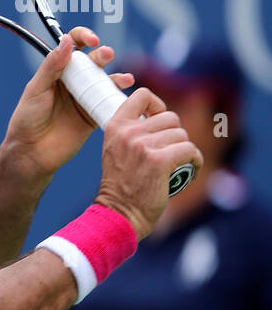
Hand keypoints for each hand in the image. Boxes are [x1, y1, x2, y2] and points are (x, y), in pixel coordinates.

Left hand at [1, 26, 130, 180]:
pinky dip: (120, 95)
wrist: (32, 152)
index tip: (91, 39)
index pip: (72, 46)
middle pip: (93, 61)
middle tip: (105, 55)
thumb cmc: (27, 120)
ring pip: (105, 80)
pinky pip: (110, 101)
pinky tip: (126, 90)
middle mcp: (72, 81)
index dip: (83, 37)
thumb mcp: (36, 90)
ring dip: (117, 76)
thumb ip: (51, 66)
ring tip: (124, 79)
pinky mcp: (94, 114)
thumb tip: (66, 41)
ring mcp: (85, 97)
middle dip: (102, 55)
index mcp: (56, 71)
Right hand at [95, 86, 203, 240]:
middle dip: (176, 136)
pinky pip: (190, 151)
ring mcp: (142, 146)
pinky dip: (195, 162)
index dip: (158, 106)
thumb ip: (130, 132)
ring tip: (178, 166)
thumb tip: (159, 116)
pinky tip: (189, 171)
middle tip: (170, 153)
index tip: (159, 123)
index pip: (142, 95)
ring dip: (186, 151)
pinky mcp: (159, 161)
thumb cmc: (121, 186)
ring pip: (182, 136)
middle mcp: (128, 133)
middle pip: (170, 118)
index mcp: (115, 127)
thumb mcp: (116, 151)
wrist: (119, 214)